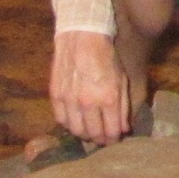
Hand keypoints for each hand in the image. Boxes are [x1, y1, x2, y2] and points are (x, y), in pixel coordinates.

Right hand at [49, 29, 133, 144]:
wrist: (82, 38)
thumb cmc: (106, 58)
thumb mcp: (122, 81)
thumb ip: (123, 107)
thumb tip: (123, 129)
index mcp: (108, 98)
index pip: (111, 131)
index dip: (113, 139)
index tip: (114, 139)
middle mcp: (88, 102)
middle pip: (93, 134)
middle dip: (100, 139)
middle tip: (102, 138)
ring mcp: (69, 99)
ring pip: (76, 130)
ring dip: (84, 134)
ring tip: (89, 130)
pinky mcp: (55, 95)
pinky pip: (61, 120)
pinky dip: (69, 124)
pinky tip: (76, 120)